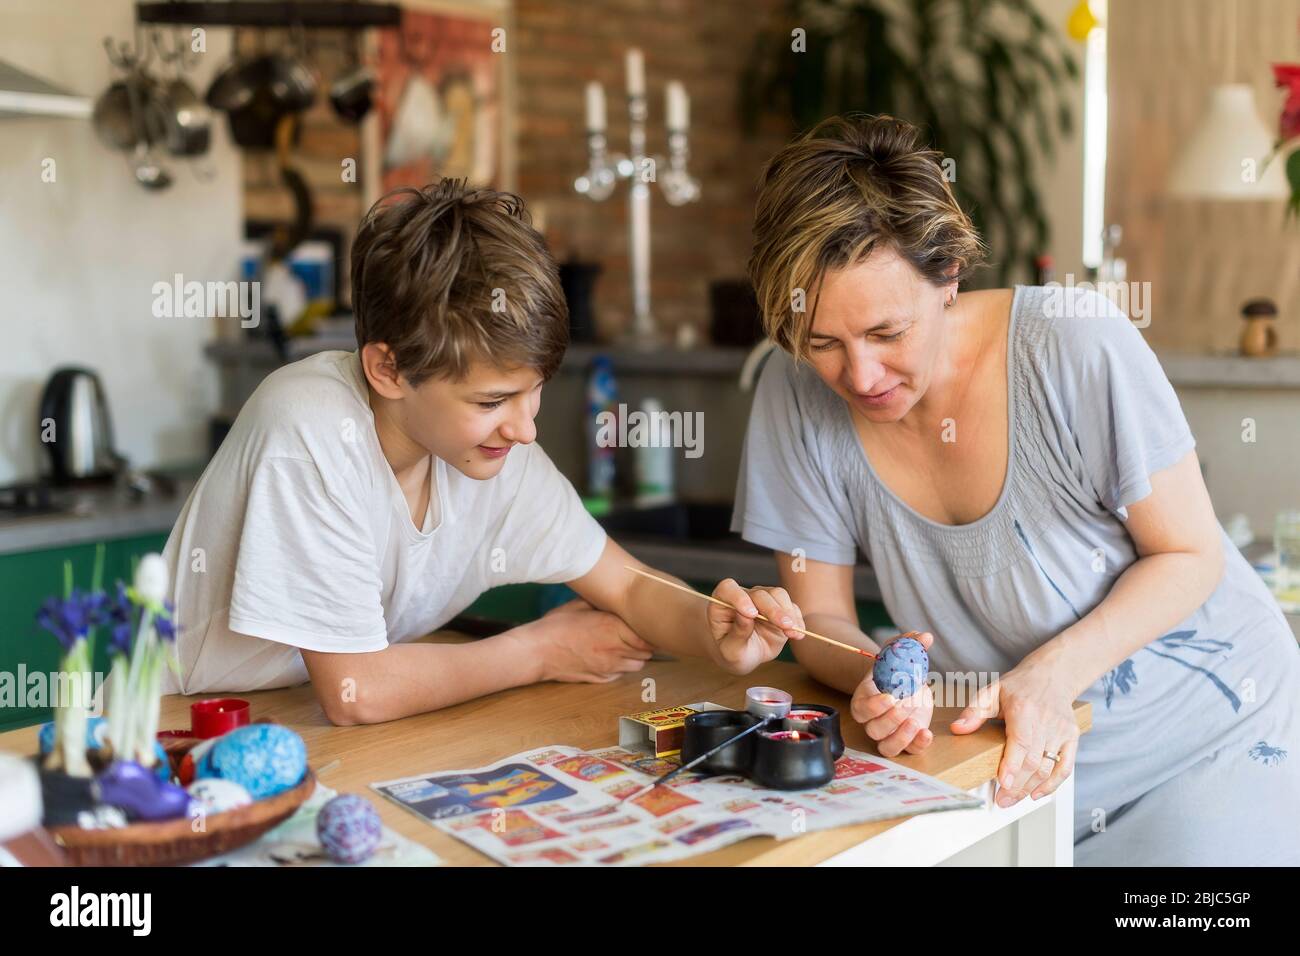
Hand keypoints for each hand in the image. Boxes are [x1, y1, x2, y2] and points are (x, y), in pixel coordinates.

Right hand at [528, 599, 654, 682]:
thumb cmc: (556, 626)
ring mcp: (609, 667)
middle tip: (639, 634)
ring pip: (638, 665)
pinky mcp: (601, 678)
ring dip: (636, 656)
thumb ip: (602, 602)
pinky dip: (622, 666)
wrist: (537, 652)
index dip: (651, 631)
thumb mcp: (580, 605)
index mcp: (613, 629)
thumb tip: (615, 594)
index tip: (648, 625)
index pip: (648, 636)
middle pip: (647, 652)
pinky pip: (621, 674)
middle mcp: (615, 650)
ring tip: (625, 645)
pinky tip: (611, 657)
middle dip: (646, 643)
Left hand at [707, 579, 805, 673]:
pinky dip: (797, 620)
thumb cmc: (733, 652)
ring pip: (778, 594)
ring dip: (787, 612)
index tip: (751, 614)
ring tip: (792, 631)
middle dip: (773, 609)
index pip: (728, 589)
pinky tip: (798, 633)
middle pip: (759, 594)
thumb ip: (737, 633)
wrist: (745, 656)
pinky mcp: (779, 608)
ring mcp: (762, 600)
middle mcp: (743, 597)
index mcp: (723, 603)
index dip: (739, 598)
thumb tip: (745, 616)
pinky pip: (791, 607)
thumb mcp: (731, 650)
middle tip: (784, 625)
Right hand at [850, 632, 934, 756]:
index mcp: (864, 699)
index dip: (873, 706)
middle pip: (873, 730)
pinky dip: (917, 746)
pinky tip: (927, 733)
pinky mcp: (907, 740)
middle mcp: (873, 720)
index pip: (861, 709)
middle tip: (905, 705)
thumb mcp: (899, 653)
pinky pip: (908, 751)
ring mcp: (890, 733)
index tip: (890, 696)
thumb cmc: (894, 668)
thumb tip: (925, 636)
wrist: (901, 682)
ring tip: (915, 722)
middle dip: (890, 720)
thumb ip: (909, 644)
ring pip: (887, 747)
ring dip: (901, 737)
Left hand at [949, 648, 1079, 806]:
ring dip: (1030, 788)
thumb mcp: (992, 692)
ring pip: (1048, 767)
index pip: (1021, 742)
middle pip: (1034, 761)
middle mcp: (1046, 721)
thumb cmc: (1019, 686)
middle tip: (1001, 800)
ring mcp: (1061, 731)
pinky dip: (1053, 784)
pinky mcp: (1072, 738)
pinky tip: (1036, 794)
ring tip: (1011, 800)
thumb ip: (974, 711)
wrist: (1052, 676)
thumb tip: (957, 728)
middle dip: (1017, 785)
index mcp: (1024, 709)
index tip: (1002, 784)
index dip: (1012, 765)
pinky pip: (1065, 767)